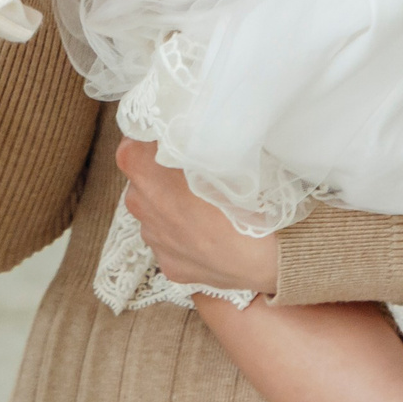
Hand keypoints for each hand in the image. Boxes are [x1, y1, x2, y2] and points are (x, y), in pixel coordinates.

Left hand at [114, 137, 279, 295]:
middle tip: (192, 174)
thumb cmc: (249, 199)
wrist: (272, 256)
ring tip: (205, 210)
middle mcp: (143, 211)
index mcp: (149, 179)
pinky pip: (170, 244)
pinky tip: (210, 237)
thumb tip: (184, 135)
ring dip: (170, 208)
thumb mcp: (221, 157)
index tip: (165, 143)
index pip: (129, 151)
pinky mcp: (170, 266)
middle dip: (159, 177)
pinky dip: (183, 238)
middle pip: (141, 184)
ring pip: (155, 215)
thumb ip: (191, 146)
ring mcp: (155, 242)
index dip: (145, 145)